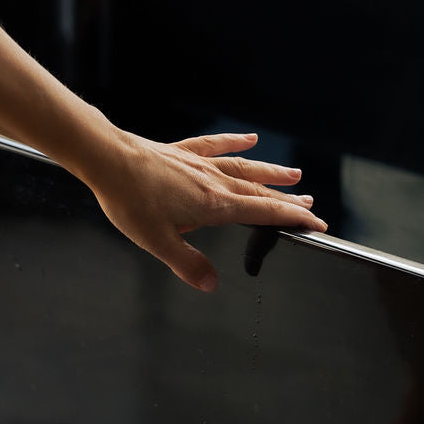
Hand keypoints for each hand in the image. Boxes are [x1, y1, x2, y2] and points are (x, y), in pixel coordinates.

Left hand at [83, 130, 326, 291]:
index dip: (292, 218)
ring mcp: (200, 164)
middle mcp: (213, 181)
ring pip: (244, 168)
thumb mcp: (157, 241)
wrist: (108, 159)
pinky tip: (249, 139)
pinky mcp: (183, 152)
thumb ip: (187, 263)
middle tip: (310, 204)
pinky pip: (215, 145)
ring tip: (294, 174)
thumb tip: (211, 284)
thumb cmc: (130, 199)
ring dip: (271, 172)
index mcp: (213, 205)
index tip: (315, 223)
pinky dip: (234, 142)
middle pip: (259, 191)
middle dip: (287, 200)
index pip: (262, 213)